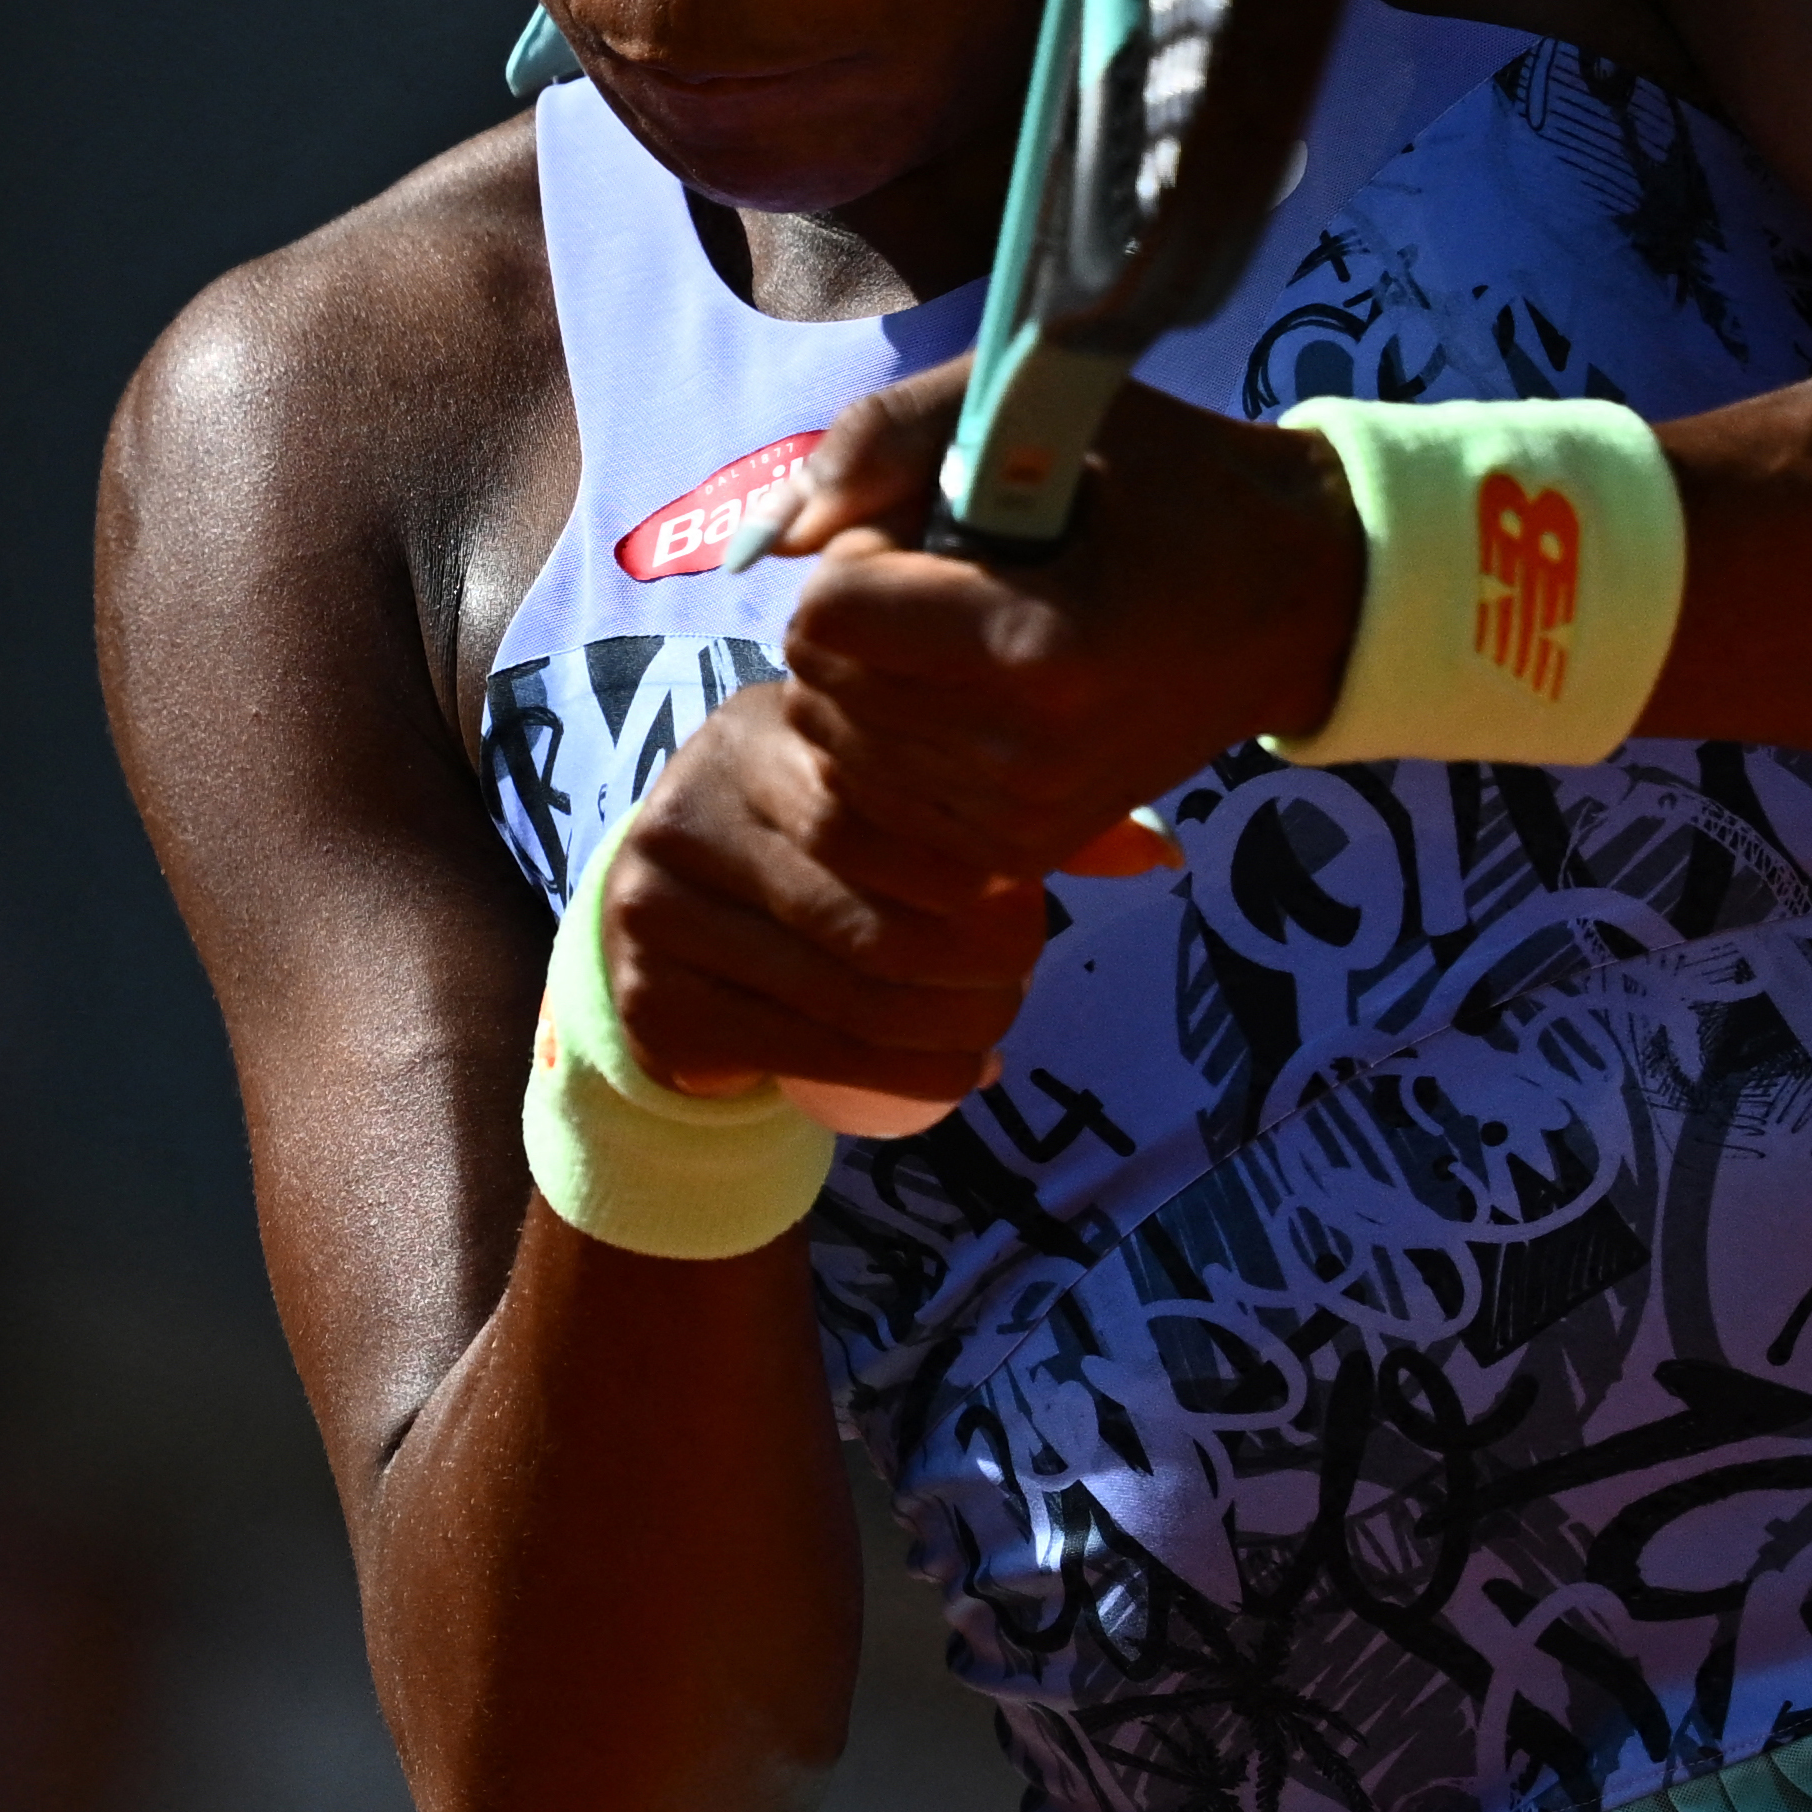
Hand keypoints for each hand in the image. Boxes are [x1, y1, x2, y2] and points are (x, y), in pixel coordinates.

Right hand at [598, 679, 1046, 1105]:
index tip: (1024, 909)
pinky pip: (798, 1051)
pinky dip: (896, 1077)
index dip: (972, 872)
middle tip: (1020, 984)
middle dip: (969, 964)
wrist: (670, 920)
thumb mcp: (889, 798)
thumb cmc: (815, 841)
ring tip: (994, 1032)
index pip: (885, 809)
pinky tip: (953, 1075)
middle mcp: (690, 808)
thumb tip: (1159, 854)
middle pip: (867, 909)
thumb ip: (1006, 813)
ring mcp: (656, 907)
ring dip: (945, 1031)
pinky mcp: (653, 999)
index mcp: (761, 733)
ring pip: (841, 991)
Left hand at [750, 358, 1365, 886]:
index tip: (940, 533)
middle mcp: (1026, 754)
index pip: (828, 610)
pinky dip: (890, 741)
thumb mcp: (1040, 410)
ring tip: (971, 640)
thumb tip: (772, 539)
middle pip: (820, 678)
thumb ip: (886, 442)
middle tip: (958, 584)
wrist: (1292, 606)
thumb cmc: (1167, 486)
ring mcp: (1024, 821)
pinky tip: (964, 701)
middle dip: (860, 615)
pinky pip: (872, 800)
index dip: (862, 550)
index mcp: (1037, 644)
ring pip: (833, 742)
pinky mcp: (1020, 857)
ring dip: (872, 679)